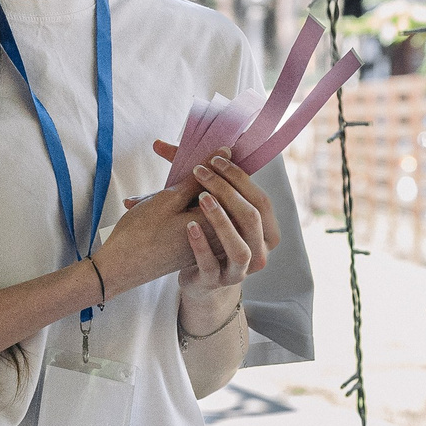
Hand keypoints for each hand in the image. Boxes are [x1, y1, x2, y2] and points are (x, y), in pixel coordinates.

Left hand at [180, 153, 278, 296]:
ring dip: (222, 220)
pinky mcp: (216, 282)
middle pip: (253, 219)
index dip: (240, 178)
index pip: (260, 199)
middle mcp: (260, 251)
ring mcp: (240, 270)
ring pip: (239, 247)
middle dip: (228, 192)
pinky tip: (188, 225)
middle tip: (202, 172)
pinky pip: (211, 265)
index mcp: (266, 230)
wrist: (197, 276)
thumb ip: (193, 178)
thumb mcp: (205, 206)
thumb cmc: (204, 233)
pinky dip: (200, 245)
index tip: (215, 160)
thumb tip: (159, 143)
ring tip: (201, 198)